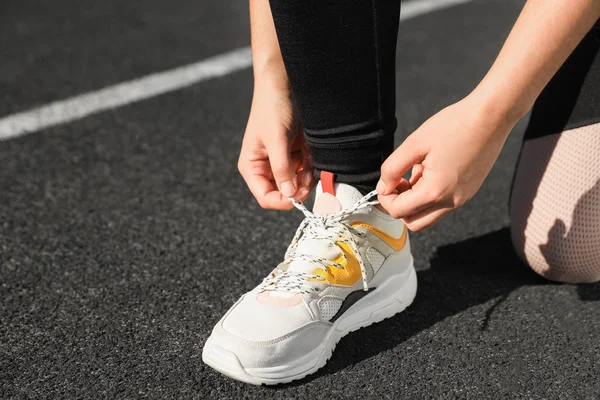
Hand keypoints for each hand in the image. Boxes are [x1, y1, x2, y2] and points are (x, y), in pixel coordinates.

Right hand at [238, 79, 314, 209]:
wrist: (284, 83)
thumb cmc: (272, 108)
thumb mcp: (277, 139)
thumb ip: (282, 168)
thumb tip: (289, 194)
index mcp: (252, 167)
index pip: (265, 197)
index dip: (281, 201)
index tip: (297, 197)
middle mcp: (266, 167)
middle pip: (285, 192)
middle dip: (299, 187)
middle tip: (309, 176)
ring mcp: (283, 162)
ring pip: (299, 183)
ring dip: (308, 175)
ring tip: (309, 157)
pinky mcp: (296, 154)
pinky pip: (307, 170)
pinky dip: (312, 165)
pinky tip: (312, 151)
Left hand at [376, 95, 516, 230]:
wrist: (491, 116)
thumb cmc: (455, 125)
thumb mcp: (414, 143)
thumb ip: (392, 168)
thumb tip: (383, 186)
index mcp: (436, 191)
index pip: (399, 212)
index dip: (386, 197)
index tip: (387, 179)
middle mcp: (451, 201)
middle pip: (414, 222)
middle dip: (400, 205)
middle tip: (399, 181)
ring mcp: (462, 198)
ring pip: (428, 215)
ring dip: (415, 200)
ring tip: (417, 170)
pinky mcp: (468, 192)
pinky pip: (442, 204)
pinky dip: (430, 194)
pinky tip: (431, 169)